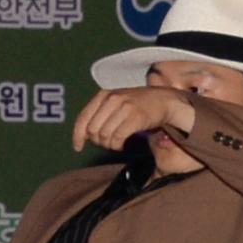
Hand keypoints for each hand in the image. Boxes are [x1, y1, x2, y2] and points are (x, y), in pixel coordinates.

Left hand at [71, 85, 196, 154]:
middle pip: (93, 130)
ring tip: (115, 144)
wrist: (164, 101)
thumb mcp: (115, 103)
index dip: (77, 135)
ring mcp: (124, 107)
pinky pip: (118, 138)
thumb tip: (82, 136)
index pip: (83, 118)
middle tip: (107, 143)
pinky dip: (117, 146)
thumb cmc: (136, 105)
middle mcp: (112, 99)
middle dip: (97, 141)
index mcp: (104, 95)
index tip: (77, 147)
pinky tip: (122, 145)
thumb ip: (98, 115)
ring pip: (104, 135)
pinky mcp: (135, 118)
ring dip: (108, 145)